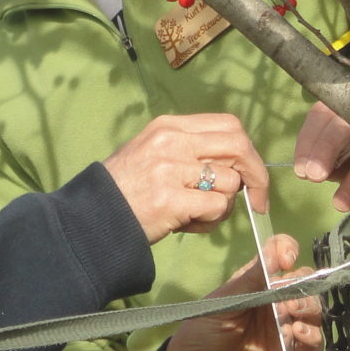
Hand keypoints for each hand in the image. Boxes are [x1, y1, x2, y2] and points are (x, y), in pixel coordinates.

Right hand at [101, 114, 270, 242]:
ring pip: (230, 182)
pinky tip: (189, 225)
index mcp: (169, 126)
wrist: (91, 218)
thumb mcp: (153, 153)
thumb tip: (235, 166)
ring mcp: (170, 168)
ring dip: (224, 205)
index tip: (251, 175)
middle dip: (256, 176)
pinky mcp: (171, 198)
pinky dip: (211, 220)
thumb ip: (190, 151)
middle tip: (258, 201)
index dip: (248, 151)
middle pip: (238, 146)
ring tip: (197, 215)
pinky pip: (217, 206)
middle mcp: (171, 140)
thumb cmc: (125, 190)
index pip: (228, 125)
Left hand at [166, 235, 324, 350]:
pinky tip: (296, 334)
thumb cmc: (201, 335)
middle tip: (287, 297)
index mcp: (257, 285)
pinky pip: (313, 345)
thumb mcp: (222, 302)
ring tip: (291, 313)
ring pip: (313, 312)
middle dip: (303, 285)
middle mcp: (275, 305)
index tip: (287, 258)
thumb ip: (251, 280)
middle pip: (304, 284)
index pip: (281, 258)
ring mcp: (285, 331)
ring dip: (309, 308)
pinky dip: (311, 336)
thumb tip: (275, 252)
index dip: (288, 251)